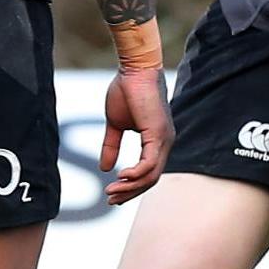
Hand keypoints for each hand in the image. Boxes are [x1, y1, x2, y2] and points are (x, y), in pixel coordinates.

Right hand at [100, 65, 171, 203]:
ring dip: (130, 187)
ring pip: (151, 175)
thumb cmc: (126, 91)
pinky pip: (150, 163)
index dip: (131, 187)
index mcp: (157, 141)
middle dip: (130, 193)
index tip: (113, 195)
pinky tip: (120, 177)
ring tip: (111, 192)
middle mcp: (165, 142)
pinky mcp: (158, 133)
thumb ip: (111, 145)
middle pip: (151, 179)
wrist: (133, 69)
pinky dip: (136, 174)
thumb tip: (104, 168)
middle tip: (110, 200)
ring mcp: (164, 139)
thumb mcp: (115, 124)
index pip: (148, 172)